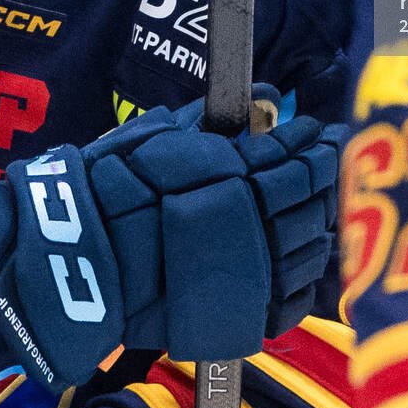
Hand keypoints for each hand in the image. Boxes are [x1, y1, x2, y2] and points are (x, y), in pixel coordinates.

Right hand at [0, 87, 341, 387]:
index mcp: (232, 174)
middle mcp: (250, 220)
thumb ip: (212, 120)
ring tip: (322, 200)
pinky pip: (293, 293)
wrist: (75, 261)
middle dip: (324, 172)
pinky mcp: (241, 311)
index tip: (319, 130)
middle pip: (308, 195)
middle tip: (332, 156)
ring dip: (321, 217)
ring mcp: (249, 269)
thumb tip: (262, 95)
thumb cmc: (108, 191)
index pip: (290, 155)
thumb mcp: (156, 140)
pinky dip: (307, 270)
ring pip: (308, 242)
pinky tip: (307, 252)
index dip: (310, 141)